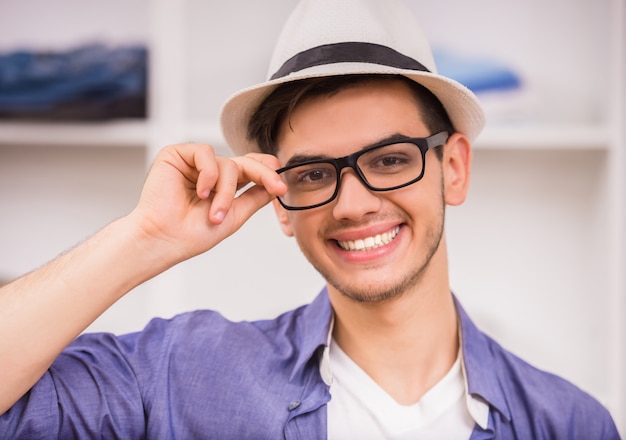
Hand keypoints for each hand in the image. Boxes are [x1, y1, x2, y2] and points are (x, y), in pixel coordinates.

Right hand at [129, 143, 286, 264]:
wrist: (164, 239)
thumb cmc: (191, 234)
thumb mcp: (234, 216)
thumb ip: (254, 197)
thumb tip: (276, 185)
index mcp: (222, 185)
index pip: (250, 170)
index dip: (268, 173)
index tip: (282, 187)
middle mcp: (210, 172)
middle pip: (245, 162)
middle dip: (263, 175)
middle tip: (277, 187)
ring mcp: (194, 163)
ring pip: (228, 163)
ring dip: (226, 191)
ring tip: (214, 213)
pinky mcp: (177, 154)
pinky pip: (206, 153)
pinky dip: (209, 175)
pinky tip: (201, 192)